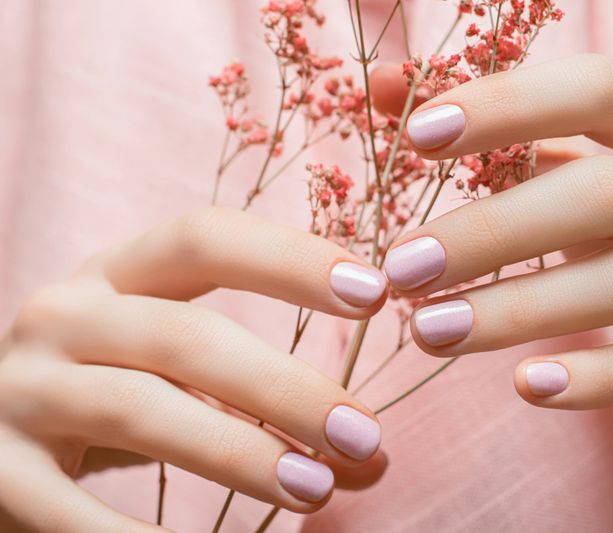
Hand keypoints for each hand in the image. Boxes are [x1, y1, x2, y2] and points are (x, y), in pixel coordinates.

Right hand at [0, 207, 387, 530]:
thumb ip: (267, 403)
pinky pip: (74, 508)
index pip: (207, 238)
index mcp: (118, 274)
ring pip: (143, 410)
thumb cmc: (112, 387)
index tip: (376, 292)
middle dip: (285, 388)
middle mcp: (64, 315)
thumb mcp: (178, 370)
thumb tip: (370, 459)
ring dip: (240, 452)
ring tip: (318, 489)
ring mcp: (21, 389)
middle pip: (187, 337)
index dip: (292, 259)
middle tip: (363, 434)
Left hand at [386, 53, 612, 449]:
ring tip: (429, 333)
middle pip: (605, 191)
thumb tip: (383, 83)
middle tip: (401, 271)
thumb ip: (502, 139)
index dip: (507, 105)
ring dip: (518, 311)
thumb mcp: (590, 187)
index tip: (415, 138)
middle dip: (490, 231)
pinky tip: (525, 388)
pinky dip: (597, 378)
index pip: (597, 89)